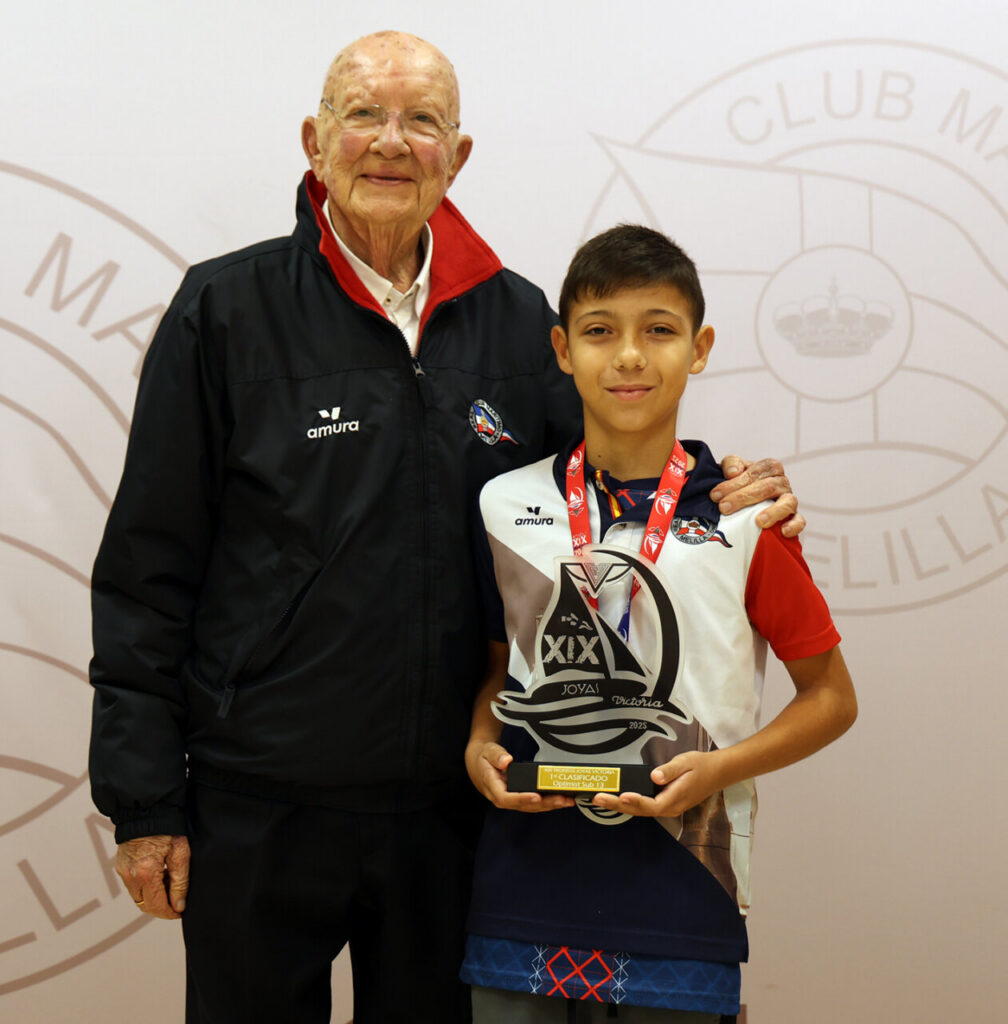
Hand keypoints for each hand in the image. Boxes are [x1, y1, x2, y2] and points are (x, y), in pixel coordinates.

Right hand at [116, 834, 189, 918]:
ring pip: (138, 897)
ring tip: (169, 886)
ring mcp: (123, 871)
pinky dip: (145, 887)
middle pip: (144, 905)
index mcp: (146, 873)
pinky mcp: (120, 866)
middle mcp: (130, 876)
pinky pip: (132, 885)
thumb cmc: (168, 829)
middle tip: (177, 902)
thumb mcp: (181, 854)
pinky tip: (159, 877)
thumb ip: (180, 882)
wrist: (148, 810)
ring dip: (153, 898)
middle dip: (161, 908)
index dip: (169, 913)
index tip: (180, 913)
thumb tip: (179, 906)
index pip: (156, 906)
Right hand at [465, 739, 573, 812]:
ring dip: (550, 805)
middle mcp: (502, 797)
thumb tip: (506, 761)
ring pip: (531, 807)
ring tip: (567, 801)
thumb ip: (496, 755)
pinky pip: (533, 803)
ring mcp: (511, 799)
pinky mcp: (518, 798)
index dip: (522, 799)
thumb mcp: (487, 751)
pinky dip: (548, 802)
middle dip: (544, 804)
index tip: (536, 796)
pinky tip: (562, 799)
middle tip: (562, 799)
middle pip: (524, 806)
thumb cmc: (484, 757)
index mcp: (492, 786)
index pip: (506, 798)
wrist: (478, 764)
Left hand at [590, 751, 721, 817]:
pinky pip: (645, 806)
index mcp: (675, 799)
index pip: (652, 804)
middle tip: (598, 798)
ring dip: (621, 805)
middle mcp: (670, 808)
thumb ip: (669, 770)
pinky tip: (617, 798)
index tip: (622, 796)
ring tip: (601, 799)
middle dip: (618, 805)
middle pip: (641, 810)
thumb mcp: (686, 762)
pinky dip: (630, 803)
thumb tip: (655, 776)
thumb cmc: (700, 766)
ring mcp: (668, 807)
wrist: (716, 772)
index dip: (636, 802)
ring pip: (641, 810)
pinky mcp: (666, 803)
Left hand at [712, 455, 805, 536]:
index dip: (734, 483)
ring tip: (758, 521)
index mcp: (770, 467)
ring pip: (788, 502)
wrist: (745, 502)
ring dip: (773, 512)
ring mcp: (789, 500)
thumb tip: (732, 473)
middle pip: (767, 487)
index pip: (755, 472)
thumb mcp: (731, 470)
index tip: (715, 495)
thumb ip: (731, 463)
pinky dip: (793, 525)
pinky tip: (783, 532)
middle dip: (743, 497)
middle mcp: (782, 482)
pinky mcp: (794, 517)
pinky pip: (799, 520)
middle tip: (724, 508)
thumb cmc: (738, 484)